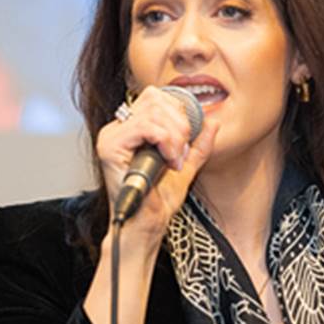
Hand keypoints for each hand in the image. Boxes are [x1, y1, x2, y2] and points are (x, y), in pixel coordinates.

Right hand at [96, 86, 219, 246]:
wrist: (145, 225)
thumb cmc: (157, 202)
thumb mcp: (185, 168)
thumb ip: (197, 146)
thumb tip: (212, 122)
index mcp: (130, 129)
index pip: (156, 98)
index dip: (179, 113)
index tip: (187, 140)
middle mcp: (118, 129)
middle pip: (155, 98)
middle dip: (179, 124)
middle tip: (182, 152)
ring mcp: (111, 137)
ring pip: (152, 111)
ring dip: (174, 136)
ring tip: (175, 160)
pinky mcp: (110, 147)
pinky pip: (144, 126)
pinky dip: (164, 141)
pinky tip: (168, 160)